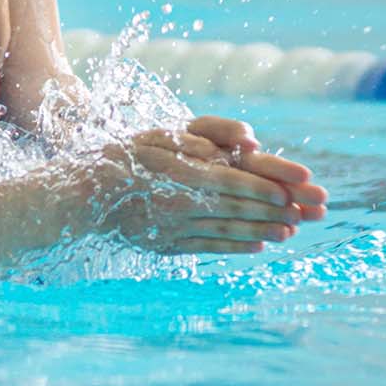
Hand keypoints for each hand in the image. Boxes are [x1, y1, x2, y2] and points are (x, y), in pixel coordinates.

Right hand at [85, 117, 329, 254]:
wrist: (79, 199)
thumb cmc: (119, 159)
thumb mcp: (152, 138)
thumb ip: (191, 142)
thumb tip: (223, 151)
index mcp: (178, 175)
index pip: (228, 182)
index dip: (261, 189)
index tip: (289, 193)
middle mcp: (179, 205)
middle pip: (235, 208)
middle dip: (274, 212)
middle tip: (306, 214)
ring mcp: (173, 229)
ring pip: (226, 230)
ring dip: (262, 231)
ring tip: (291, 232)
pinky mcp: (167, 245)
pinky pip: (208, 247)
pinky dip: (235, 247)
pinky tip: (258, 245)